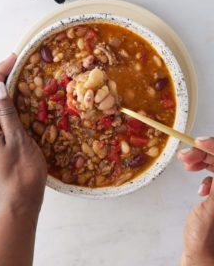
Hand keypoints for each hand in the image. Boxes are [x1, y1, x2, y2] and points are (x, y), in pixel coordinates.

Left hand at [0, 54, 46, 217]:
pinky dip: (8, 104)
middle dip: (0, 78)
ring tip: (17, 75)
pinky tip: (19, 100)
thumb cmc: (21, 172)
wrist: (21, 201)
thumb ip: (6, 113)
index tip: (12, 58)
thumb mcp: (17, 140)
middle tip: (16, 63)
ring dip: (4, 90)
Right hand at [178, 138, 213, 265]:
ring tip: (186, 164)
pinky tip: (199, 188)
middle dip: (203, 154)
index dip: (213, 147)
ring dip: (200, 162)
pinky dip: (203, 178)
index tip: (199, 142)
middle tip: (186, 155)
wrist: (202, 255)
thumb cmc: (207, 236)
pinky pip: (213, 177)